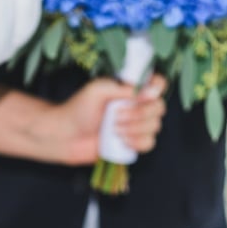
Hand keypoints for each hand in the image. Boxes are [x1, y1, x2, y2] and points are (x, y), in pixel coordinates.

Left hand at [52, 74, 167, 165]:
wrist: (67, 136)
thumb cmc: (79, 109)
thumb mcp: (99, 89)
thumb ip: (126, 87)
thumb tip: (152, 91)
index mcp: (131, 88)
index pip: (159, 84)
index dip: (157, 89)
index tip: (143, 96)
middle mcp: (138, 106)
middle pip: (159, 107)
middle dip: (140, 114)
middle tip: (116, 115)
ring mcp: (137, 125)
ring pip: (155, 126)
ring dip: (135, 128)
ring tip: (114, 129)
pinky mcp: (134, 143)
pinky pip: (149, 143)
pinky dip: (137, 142)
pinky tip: (121, 140)